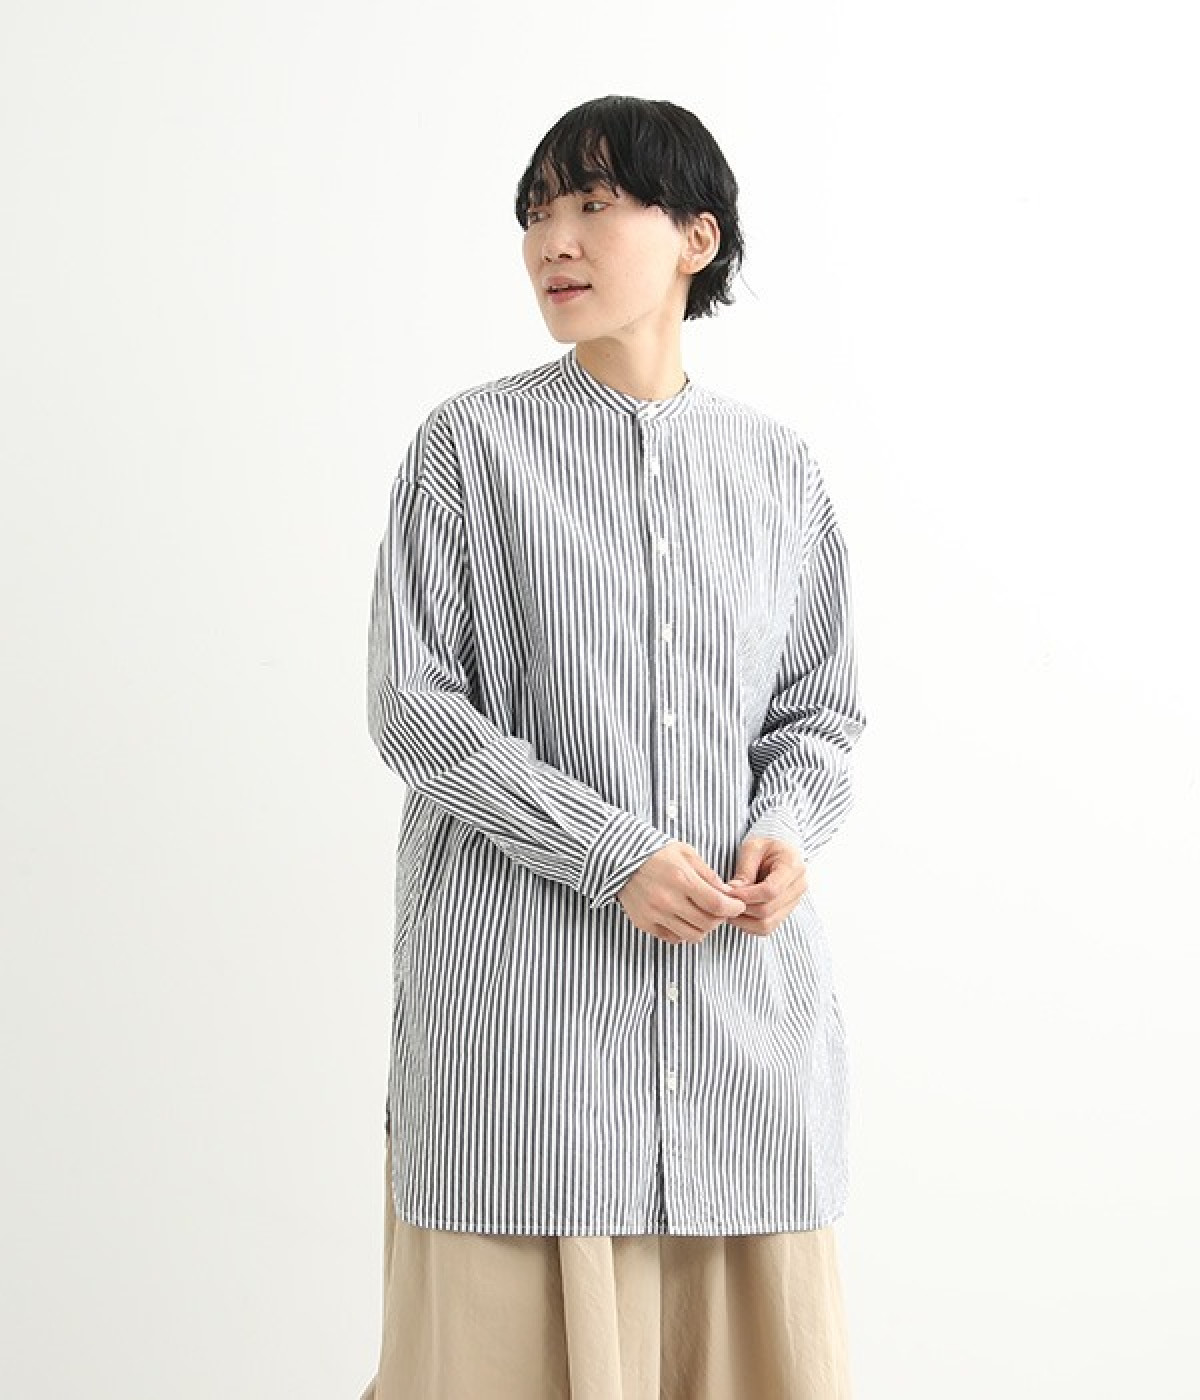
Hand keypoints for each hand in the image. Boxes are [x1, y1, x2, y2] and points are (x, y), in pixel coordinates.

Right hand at [617, 841, 747, 944]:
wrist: (620, 859)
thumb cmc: (657, 854)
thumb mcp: (686, 854)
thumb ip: (708, 875)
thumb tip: (728, 894)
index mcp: (681, 879)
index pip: (717, 905)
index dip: (733, 908)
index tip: (737, 905)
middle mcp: (667, 900)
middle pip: (707, 924)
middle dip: (720, 919)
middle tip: (721, 910)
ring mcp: (655, 914)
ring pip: (692, 936)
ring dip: (704, 928)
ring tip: (703, 915)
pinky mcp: (645, 923)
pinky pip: (674, 938)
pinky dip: (684, 932)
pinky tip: (684, 918)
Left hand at [724, 837, 808, 936]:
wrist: (779, 850)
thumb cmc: (765, 846)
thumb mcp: (752, 848)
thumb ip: (744, 870)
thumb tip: (732, 892)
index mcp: (792, 866)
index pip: (771, 891)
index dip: (747, 896)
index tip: (729, 892)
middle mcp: (798, 887)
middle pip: (768, 910)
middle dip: (742, 908)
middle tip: (724, 902)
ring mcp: (794, 902)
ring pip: (768, 924)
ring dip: (744, 920)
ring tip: (729, 909)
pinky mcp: (786, 912)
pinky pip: (768, 928)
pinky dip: (750, 926)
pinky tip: (739, 914)